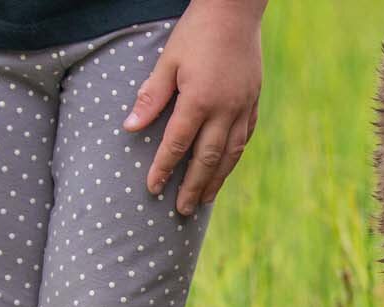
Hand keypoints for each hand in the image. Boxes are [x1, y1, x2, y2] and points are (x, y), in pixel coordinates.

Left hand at [124, 0, 265, 215]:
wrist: (234, 12)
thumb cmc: (195, 33)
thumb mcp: (168, 60)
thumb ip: (151, 96)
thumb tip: (130, 127)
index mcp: (199, 100)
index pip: (178, 143)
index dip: (164, 167)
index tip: (153, 188)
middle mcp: (224, 110)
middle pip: (207, 158)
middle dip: (194, 186)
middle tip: (182, 209)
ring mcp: (243, 108)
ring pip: (230, 154)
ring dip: (216, 179)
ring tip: (206, 199)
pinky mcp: (253, 102)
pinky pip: (244, 137)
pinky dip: (234, 156)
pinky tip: (226, 167)